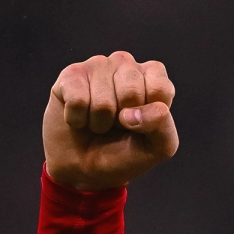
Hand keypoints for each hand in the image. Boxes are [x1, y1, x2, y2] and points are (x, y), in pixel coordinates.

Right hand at [43, 51, 177, 191]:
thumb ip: (162, 127)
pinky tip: (80, 118)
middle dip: (123, 121)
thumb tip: (132, 112)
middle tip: (117, 125)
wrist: (84, 168)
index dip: (150, 116)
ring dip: (100, 123)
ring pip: (103, 102)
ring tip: (99, 122)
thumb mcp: (156, 148)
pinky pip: (78, 100)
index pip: (160, 88)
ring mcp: (98, 65)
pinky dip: (78, 120)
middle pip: (131, 91)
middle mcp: (126, 65)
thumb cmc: (123, 154)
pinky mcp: (71, 74)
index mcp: (152, 79)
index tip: (142, 126)